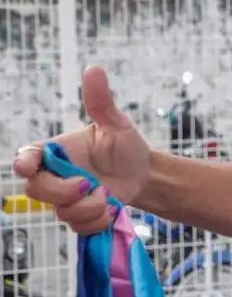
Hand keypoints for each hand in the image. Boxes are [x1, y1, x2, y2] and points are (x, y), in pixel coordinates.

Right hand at [12, 66, 151, 233]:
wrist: (143, 174)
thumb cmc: (125, 146)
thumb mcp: (116, 122)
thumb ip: (101, 101)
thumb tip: (94, 69)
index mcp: (57, 152)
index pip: (28, 158)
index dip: (24, 163)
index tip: (28, 166)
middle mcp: (55, 176)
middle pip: (36, 190)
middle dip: (63, 191)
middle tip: (89, 184)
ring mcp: (64, 199)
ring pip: (60, 212)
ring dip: (88, 207)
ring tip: (108, 195)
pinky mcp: (78, 217)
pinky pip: (77, 228)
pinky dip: (96, 222)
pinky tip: (110, 209)